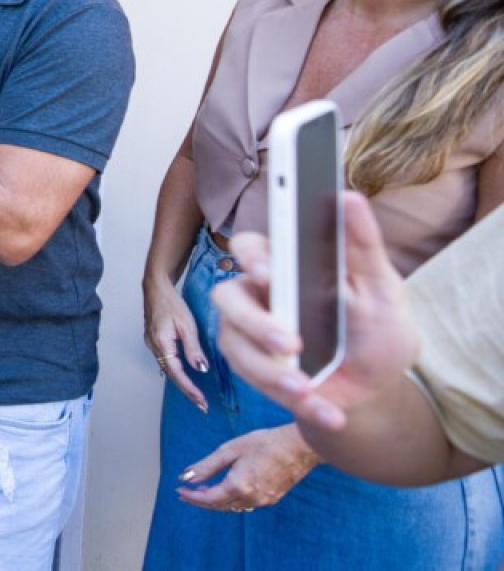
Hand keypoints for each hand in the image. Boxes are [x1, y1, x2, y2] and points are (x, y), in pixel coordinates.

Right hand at [144, 276, 210, 411]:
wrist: (156, 289)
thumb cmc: (172, 303)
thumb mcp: (187, 324)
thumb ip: (193, 348)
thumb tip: (201, 369)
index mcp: (161, 343)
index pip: (176, 373)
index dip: (189, 388)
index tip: (202, 401)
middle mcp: (154, 347)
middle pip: (171, 375)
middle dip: (187, 391)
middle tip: (202, 406)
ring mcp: (152, 345)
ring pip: (168, 370)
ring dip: (182, 384)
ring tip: (197, 396)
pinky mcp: (155, 342)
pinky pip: (166, 362)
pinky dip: (177, 373)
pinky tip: (185, 378)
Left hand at [175, 424, 318, 511]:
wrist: (299, 446)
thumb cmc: (265, 443)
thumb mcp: (230, 449)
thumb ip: (207, 466)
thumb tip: (186, 477)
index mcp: (238, 486)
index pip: (209, 499)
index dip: (192, 497)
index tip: (179, 491)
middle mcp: (251, 498)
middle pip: (219, 506)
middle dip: (201, 500)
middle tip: (186, 492)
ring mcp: (263, 501)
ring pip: (233, 507)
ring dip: (216, 501)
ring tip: (202, 489)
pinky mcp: (272, 498)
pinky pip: (245, 504)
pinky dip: (231, 499)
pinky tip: (226, 489)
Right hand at [212, 192, 419, 430]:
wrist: (379, 385)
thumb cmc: (376, 326)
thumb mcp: (382, 288)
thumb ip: (363, 245)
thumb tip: (349, 197)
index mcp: (283, 267)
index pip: (249, 248)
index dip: (251, 258)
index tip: (269, 274)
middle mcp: (257, 297)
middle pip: (227, 298)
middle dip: (255, 323)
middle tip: (289, 343)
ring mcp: (249, 336)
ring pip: (236, 348)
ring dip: (271, 372)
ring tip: (307, 388)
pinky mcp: (257, 373)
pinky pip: (261, 387)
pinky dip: (302, 404)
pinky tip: (332, 413)